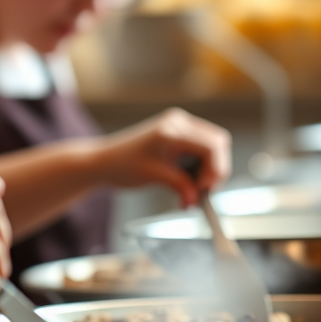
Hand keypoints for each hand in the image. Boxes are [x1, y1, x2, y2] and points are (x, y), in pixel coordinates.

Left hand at [94, 107, 230, 206]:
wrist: (103, 161)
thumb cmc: (121, 164)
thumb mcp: (153, 176)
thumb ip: (179, 185)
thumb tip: (196, 198)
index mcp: (173, 129)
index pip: (212, 145)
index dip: (215, 170)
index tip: (206, 190)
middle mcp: (179, 123)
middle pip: (217, 143)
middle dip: (215, 170)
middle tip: (202, 192)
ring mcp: (179, 127)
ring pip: (212, 147)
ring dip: (207, 171)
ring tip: (192, 191)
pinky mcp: (177, 136)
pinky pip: (200, 150)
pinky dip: (199, 168)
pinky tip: (188, 183)